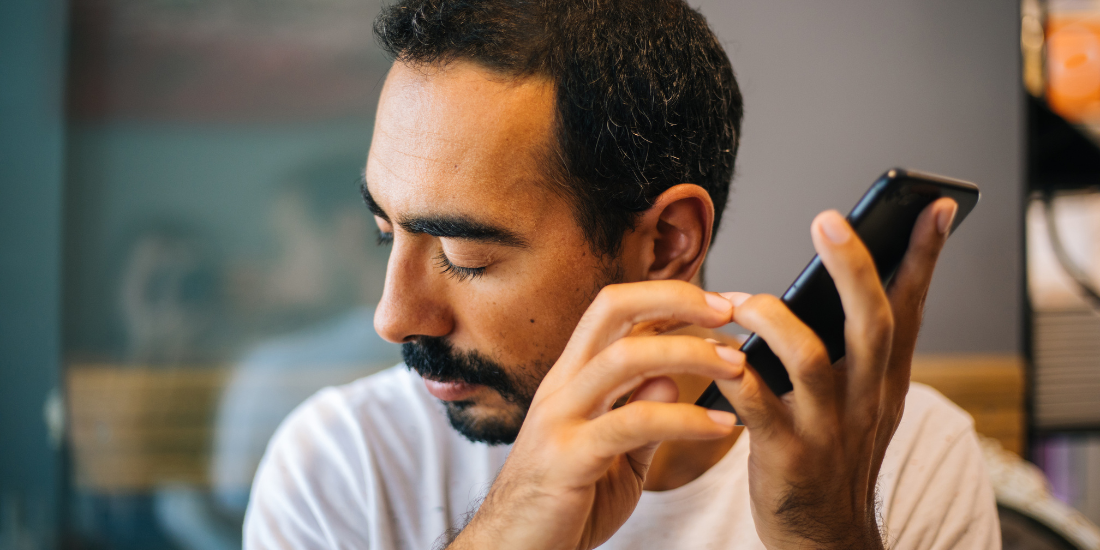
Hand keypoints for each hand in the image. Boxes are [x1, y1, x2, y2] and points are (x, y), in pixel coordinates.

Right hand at [449, 281, 745, 549]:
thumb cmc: (562, 505)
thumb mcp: (614, 455)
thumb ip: (641, 417)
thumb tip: (669, 377)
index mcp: (572, 379)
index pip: (614, 311)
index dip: (667, 297)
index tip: (718, 305)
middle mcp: (562, 387)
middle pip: (612, 310)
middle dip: (674, 299)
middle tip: (728, 311)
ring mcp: (560, 419)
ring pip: (624, 358)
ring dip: (689, 353)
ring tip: (736, 365)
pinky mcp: (569, 458)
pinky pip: (633, 423)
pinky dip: (685, 417)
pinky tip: (719, 425)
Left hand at [716, 198, 958, 548]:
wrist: (824, 536)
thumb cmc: (835, 455)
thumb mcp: (867, 402)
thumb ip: (859, 349)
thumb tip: (849, 277)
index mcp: (885, 379)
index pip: (909, 308)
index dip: (923, 257)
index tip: (934, 206)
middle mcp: (866, 399)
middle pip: (869, 323)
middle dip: (852, 267)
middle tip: (829, 220)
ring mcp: (828, 429)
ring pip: (808, 359)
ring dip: (772, 319)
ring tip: (740, 300)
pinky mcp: (787, 456)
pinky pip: (756, 405)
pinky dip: (734, 375)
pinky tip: (718, 355)